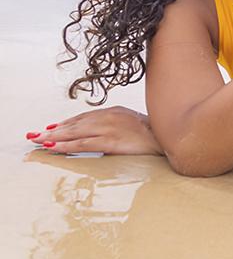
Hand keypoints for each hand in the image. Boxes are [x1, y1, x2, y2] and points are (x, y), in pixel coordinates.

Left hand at [25, 106, 163, 155]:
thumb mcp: (134, 125)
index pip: (84, 116)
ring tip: (39, 141)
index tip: (51, 128)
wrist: (171, 138)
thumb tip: (104, 139)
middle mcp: (110, 116)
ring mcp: (110, 128)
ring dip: (54, 137)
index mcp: (115, 111)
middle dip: (54, 130)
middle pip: (76, 123)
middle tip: (35, 135)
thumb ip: (117, 127)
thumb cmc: (156, 134)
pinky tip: (53, 147)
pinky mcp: (111, 141)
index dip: (66, 123)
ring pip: (75, 132)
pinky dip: (66, 145)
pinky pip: (83, 143)